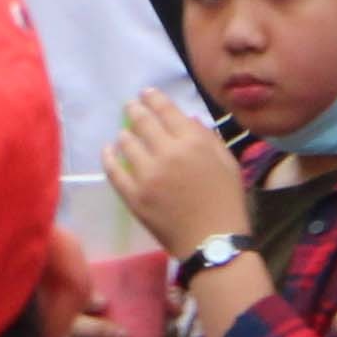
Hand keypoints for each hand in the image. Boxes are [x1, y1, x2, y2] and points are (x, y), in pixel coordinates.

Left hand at [106, 88, 249, 250]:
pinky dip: (109, 158)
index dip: (154, 98)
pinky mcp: (134, 197)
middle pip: (142, 122)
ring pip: (127, 144)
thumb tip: (188, 120)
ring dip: (125, 134)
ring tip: (124, 133)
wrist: (213, 242)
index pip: (166, 110)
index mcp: (193, 142)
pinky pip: (114, 172)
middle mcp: (168, 153)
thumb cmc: (227, 202)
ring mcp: (147, 176)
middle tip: (131, 106)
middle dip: (135, 110)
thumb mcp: (228, 163)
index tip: (146, 93)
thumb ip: (208, 138)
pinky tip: (108, 152)